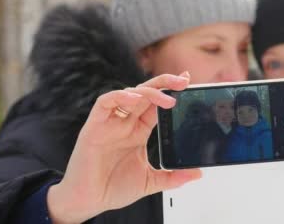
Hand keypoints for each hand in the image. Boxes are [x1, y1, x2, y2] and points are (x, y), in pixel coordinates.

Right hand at [47, 71, 201, 223]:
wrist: (87, 201)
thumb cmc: (112, 187)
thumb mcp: (150, 182)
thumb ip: (172, 177)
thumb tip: (197, 173)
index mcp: (139, 131)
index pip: (157, 104)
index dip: (171, 92)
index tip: (188, 83)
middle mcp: (126, 123)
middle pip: (147, 94)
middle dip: (165, 84)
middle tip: (183, 82)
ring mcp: (110, 123)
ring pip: (130, 94)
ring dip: (149, 91)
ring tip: (167, 98)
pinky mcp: (94, 126)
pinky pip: (105, 102)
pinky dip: (120, 97)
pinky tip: (135, 100)